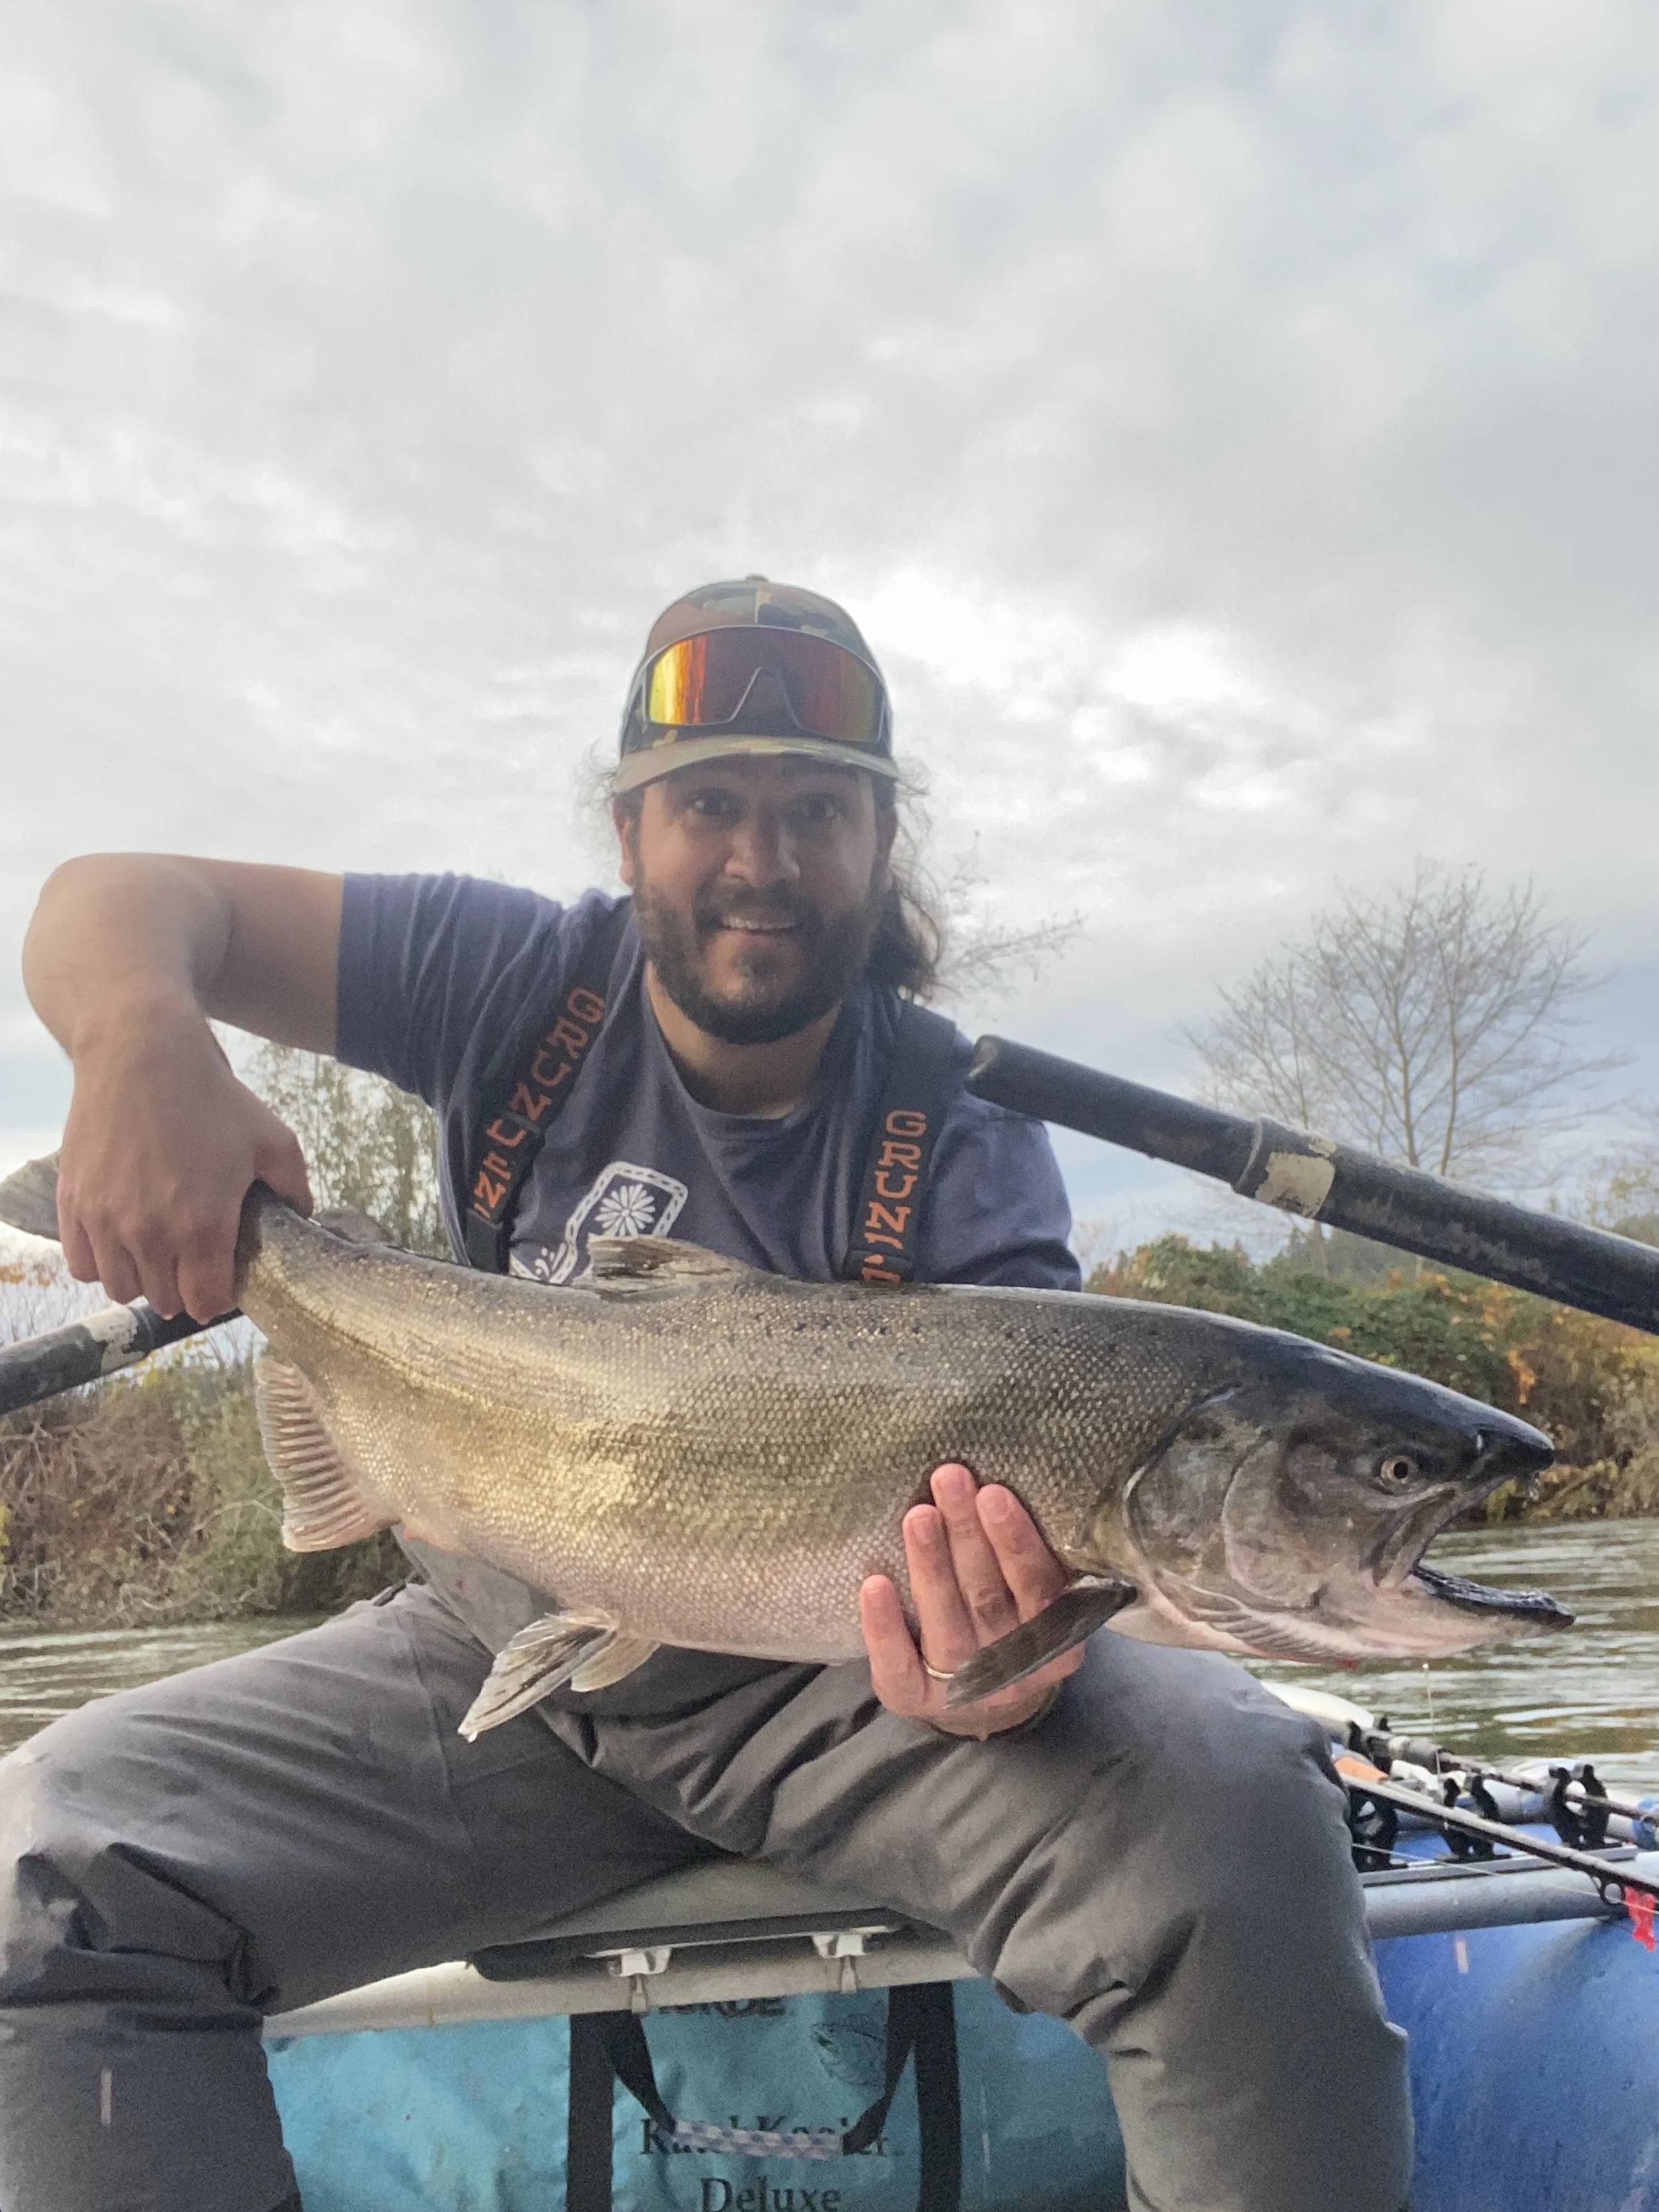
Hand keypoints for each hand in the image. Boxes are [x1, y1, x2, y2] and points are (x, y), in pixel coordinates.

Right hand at [56, 1001, 311, 1322]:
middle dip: (184, 1288)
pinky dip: (101, 1263)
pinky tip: (120, 1242)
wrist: (141, 1052)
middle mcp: (149, 1234)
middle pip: (165, 1300)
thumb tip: (301, 1219)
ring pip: (121, 1288)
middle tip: (194, 1261)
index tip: (224, 1279)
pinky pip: (82, 1264)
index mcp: (203, 1226)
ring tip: (158, 1253)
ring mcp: (105, 1221)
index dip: (220, 1297)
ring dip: (142, 1280)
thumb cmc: (211, 1096)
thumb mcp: (274, 1139)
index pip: (207, 1302)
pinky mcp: (73, 1204)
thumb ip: (294, 1189)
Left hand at [860, 1462, 1083, 1738]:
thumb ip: (1027, 1558)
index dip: (1016, 1543)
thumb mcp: (1034, 1595)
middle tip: (949, 1480)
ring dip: (931, 1568)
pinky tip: (873, 1584)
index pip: (1039, 1590)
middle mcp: (1015, 1672)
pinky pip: (900, 1668)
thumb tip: (1002, 1480)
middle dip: (967, 1536)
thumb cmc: (1009, 1620)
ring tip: (918, 1515)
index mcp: (1058, 1643)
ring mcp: (967, 1692)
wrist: (984, 1701)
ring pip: (947, 1626)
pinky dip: (885, 1628)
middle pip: (988, 1599)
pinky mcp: (917, 1701)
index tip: (993, 1493)